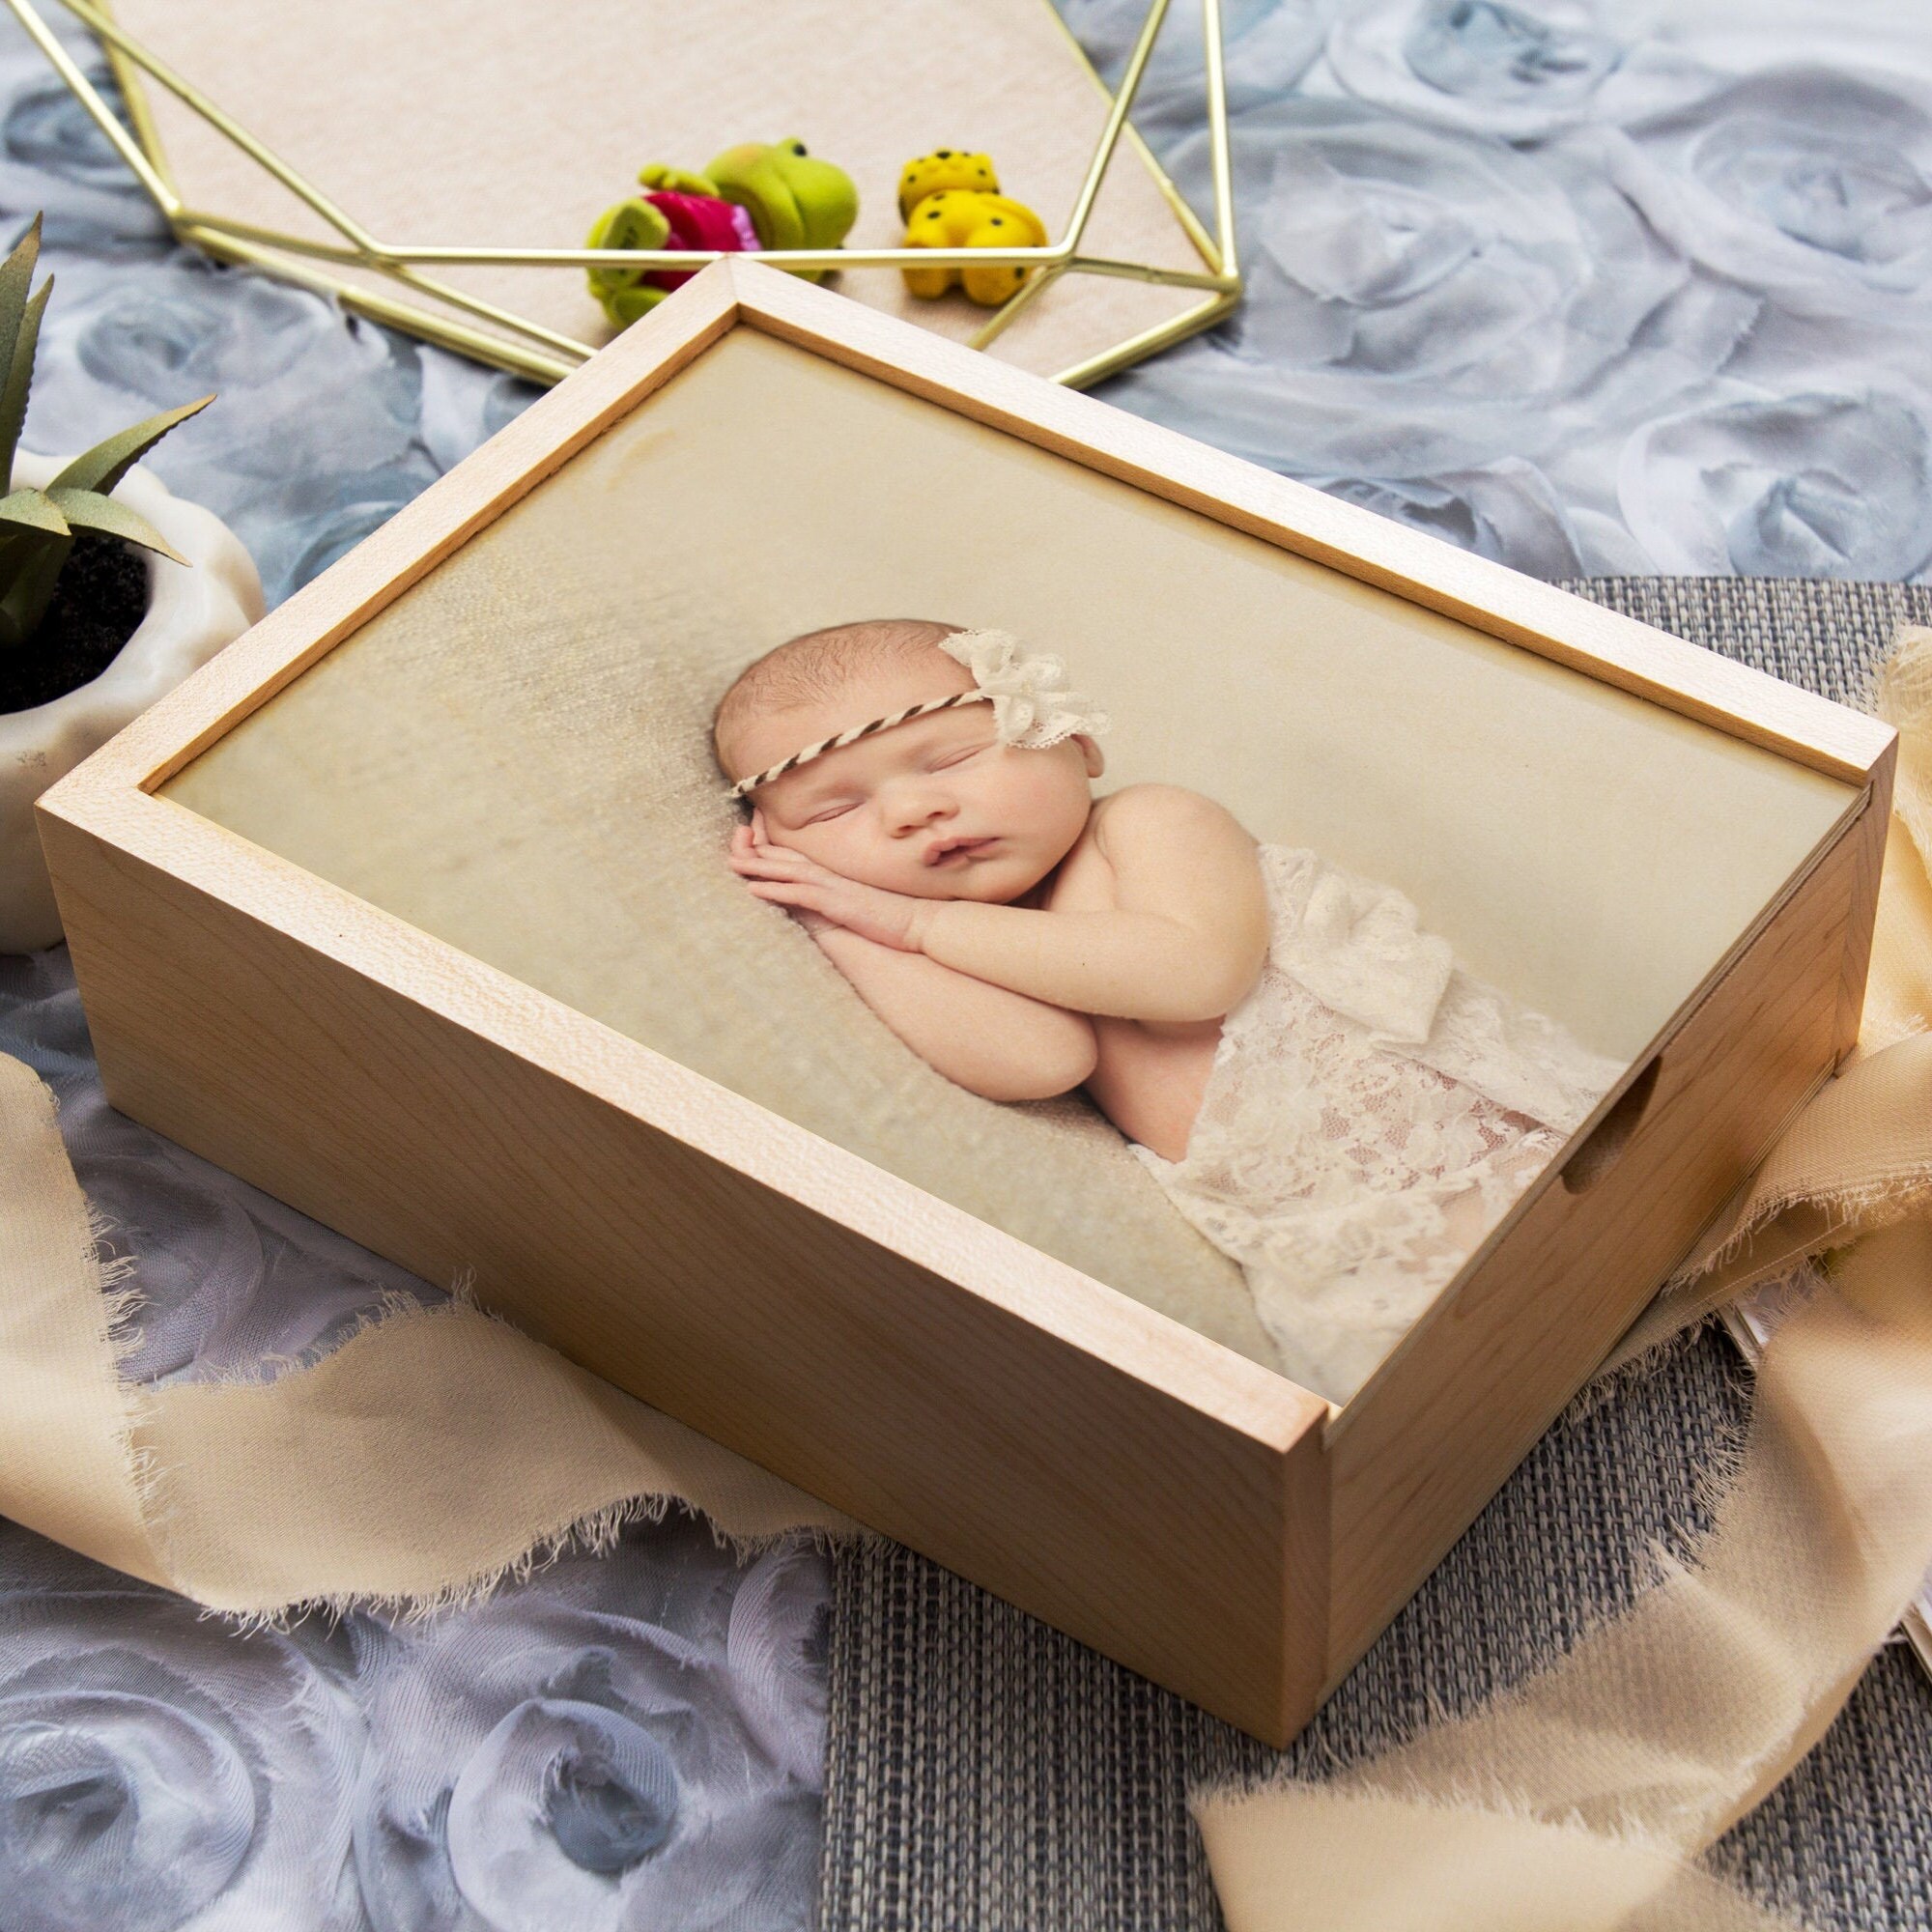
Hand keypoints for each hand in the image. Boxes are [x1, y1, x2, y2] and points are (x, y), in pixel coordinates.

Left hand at [729, 810, 934, 951]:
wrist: (920, 922)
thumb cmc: (893, 915)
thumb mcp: (862, 900)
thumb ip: (841, 894)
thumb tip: (826, 899)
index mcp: (836, 873)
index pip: (797, 854)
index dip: (771, 844)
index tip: (749, 836)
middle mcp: (831, 875)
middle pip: (787, 856)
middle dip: (757, 848)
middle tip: (732, 842)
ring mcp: (833, 887)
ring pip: (788, 870)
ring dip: (758, 866)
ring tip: (732, 862)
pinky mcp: (836, 904)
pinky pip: (800, 894)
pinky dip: (776, 890)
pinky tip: (754, 889)